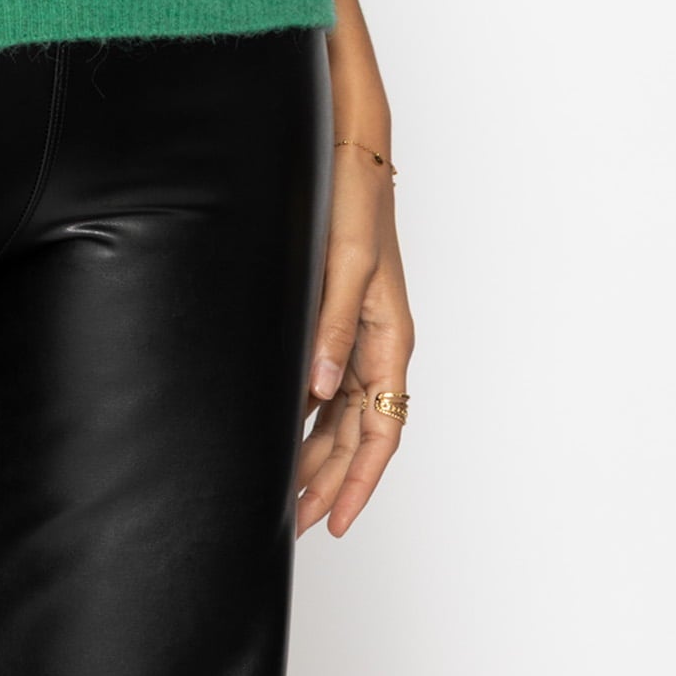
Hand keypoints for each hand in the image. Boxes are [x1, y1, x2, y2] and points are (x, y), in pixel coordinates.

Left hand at [295, 146, 413, 537]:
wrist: (348, 152)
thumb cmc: (355, 200)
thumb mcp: (346, 265)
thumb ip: (334, 328)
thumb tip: (319, 391)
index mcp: (390, 338)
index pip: (381, 431)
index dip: (359, 481)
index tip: (336, 521)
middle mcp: (377, 343)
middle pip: (359, 433)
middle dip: (330, 481)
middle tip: (296, 523)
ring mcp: (358, 332)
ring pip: (342, 415)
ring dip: (318, 456)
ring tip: (288, 494)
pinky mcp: (337, 316)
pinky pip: (328, 384)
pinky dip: (310, 416)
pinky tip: (286, 430)